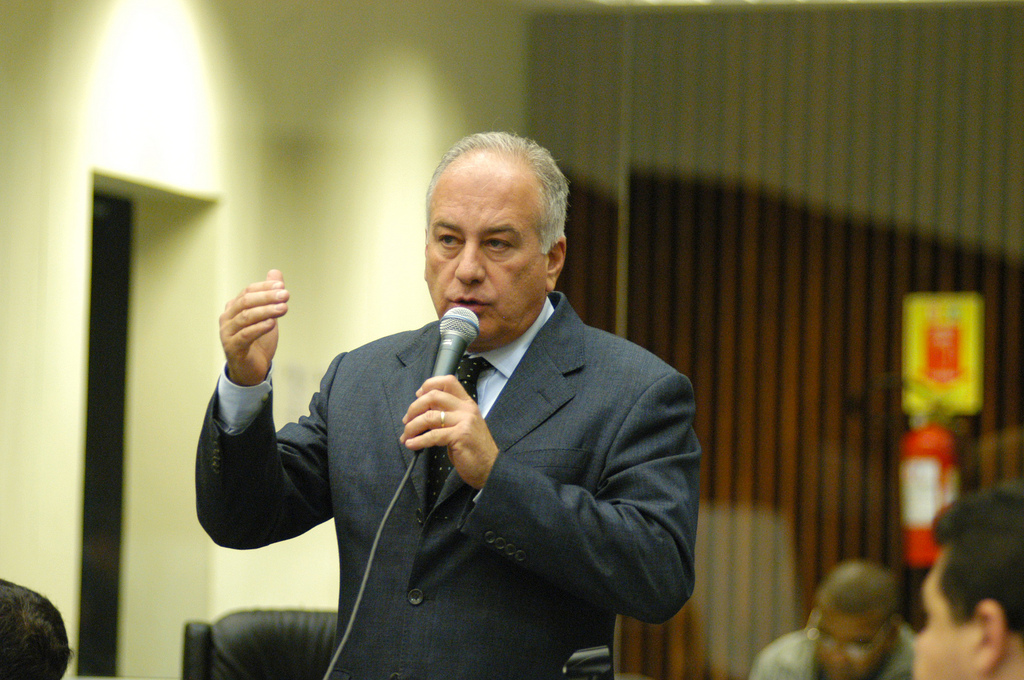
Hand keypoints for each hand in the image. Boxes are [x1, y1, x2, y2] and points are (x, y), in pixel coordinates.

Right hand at [219, 270, 288, 385]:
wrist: (252, 370)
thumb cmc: (258, 342)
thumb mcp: (268, 316)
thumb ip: (270, 296)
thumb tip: (275, 273)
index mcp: (234, 308)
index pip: (248, 292)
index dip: (264, 287)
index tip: (281, 286)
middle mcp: (228, 319)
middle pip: (246, 302)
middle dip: (267, 297)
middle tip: (285, 295)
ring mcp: (227, 333)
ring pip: (246, 317)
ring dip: (266, 311)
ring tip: (283, 308)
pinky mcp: (232, 348)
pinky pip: (245, 335)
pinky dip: (259, 328)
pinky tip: (272, 323)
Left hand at [400, 375, 498, 488]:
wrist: (490, 467)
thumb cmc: (473, 448)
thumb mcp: (462, 425)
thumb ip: (447, 415)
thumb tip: (422, 412)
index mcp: (466, 403)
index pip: (447, 381)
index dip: (429, 385)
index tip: (417, 396)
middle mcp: (466, 408)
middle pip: (433, 396)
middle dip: (414, 408)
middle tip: (407, 421)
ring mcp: (464, 421)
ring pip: (429, 416)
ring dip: (412, 427)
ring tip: (406, 437)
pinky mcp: (460, 436)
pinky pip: (432, 435)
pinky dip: (418, 440)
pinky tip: (412, 445)